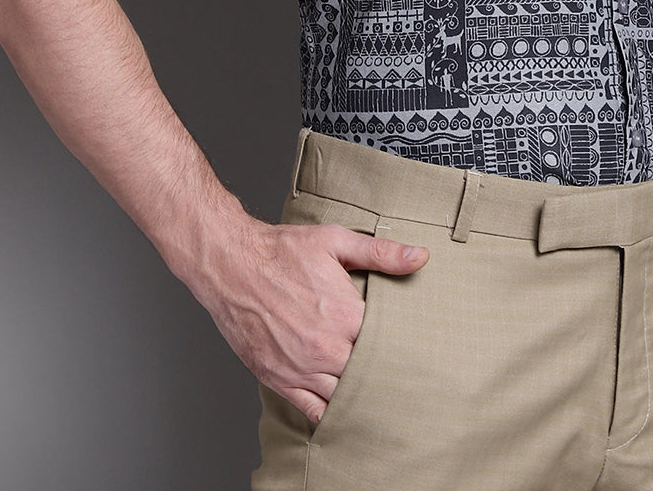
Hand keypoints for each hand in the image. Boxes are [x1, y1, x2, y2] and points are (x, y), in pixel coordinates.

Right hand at [197, 214, 428, 423]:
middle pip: (370, 375)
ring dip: (360, 392)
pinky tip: (342, 405)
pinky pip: (313, 411)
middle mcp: (325, 348)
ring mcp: (301, 368)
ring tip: (375, 387)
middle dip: (383, 371)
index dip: (402, 344)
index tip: (413, 343)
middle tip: (401, 370)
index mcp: (344, 315)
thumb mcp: (335, 241)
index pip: (389, 343)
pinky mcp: (279, 379)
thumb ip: (381, 253)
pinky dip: (330, 412)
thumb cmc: (282, 251)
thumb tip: (420, 257)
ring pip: (345, 397)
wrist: (231, 265)